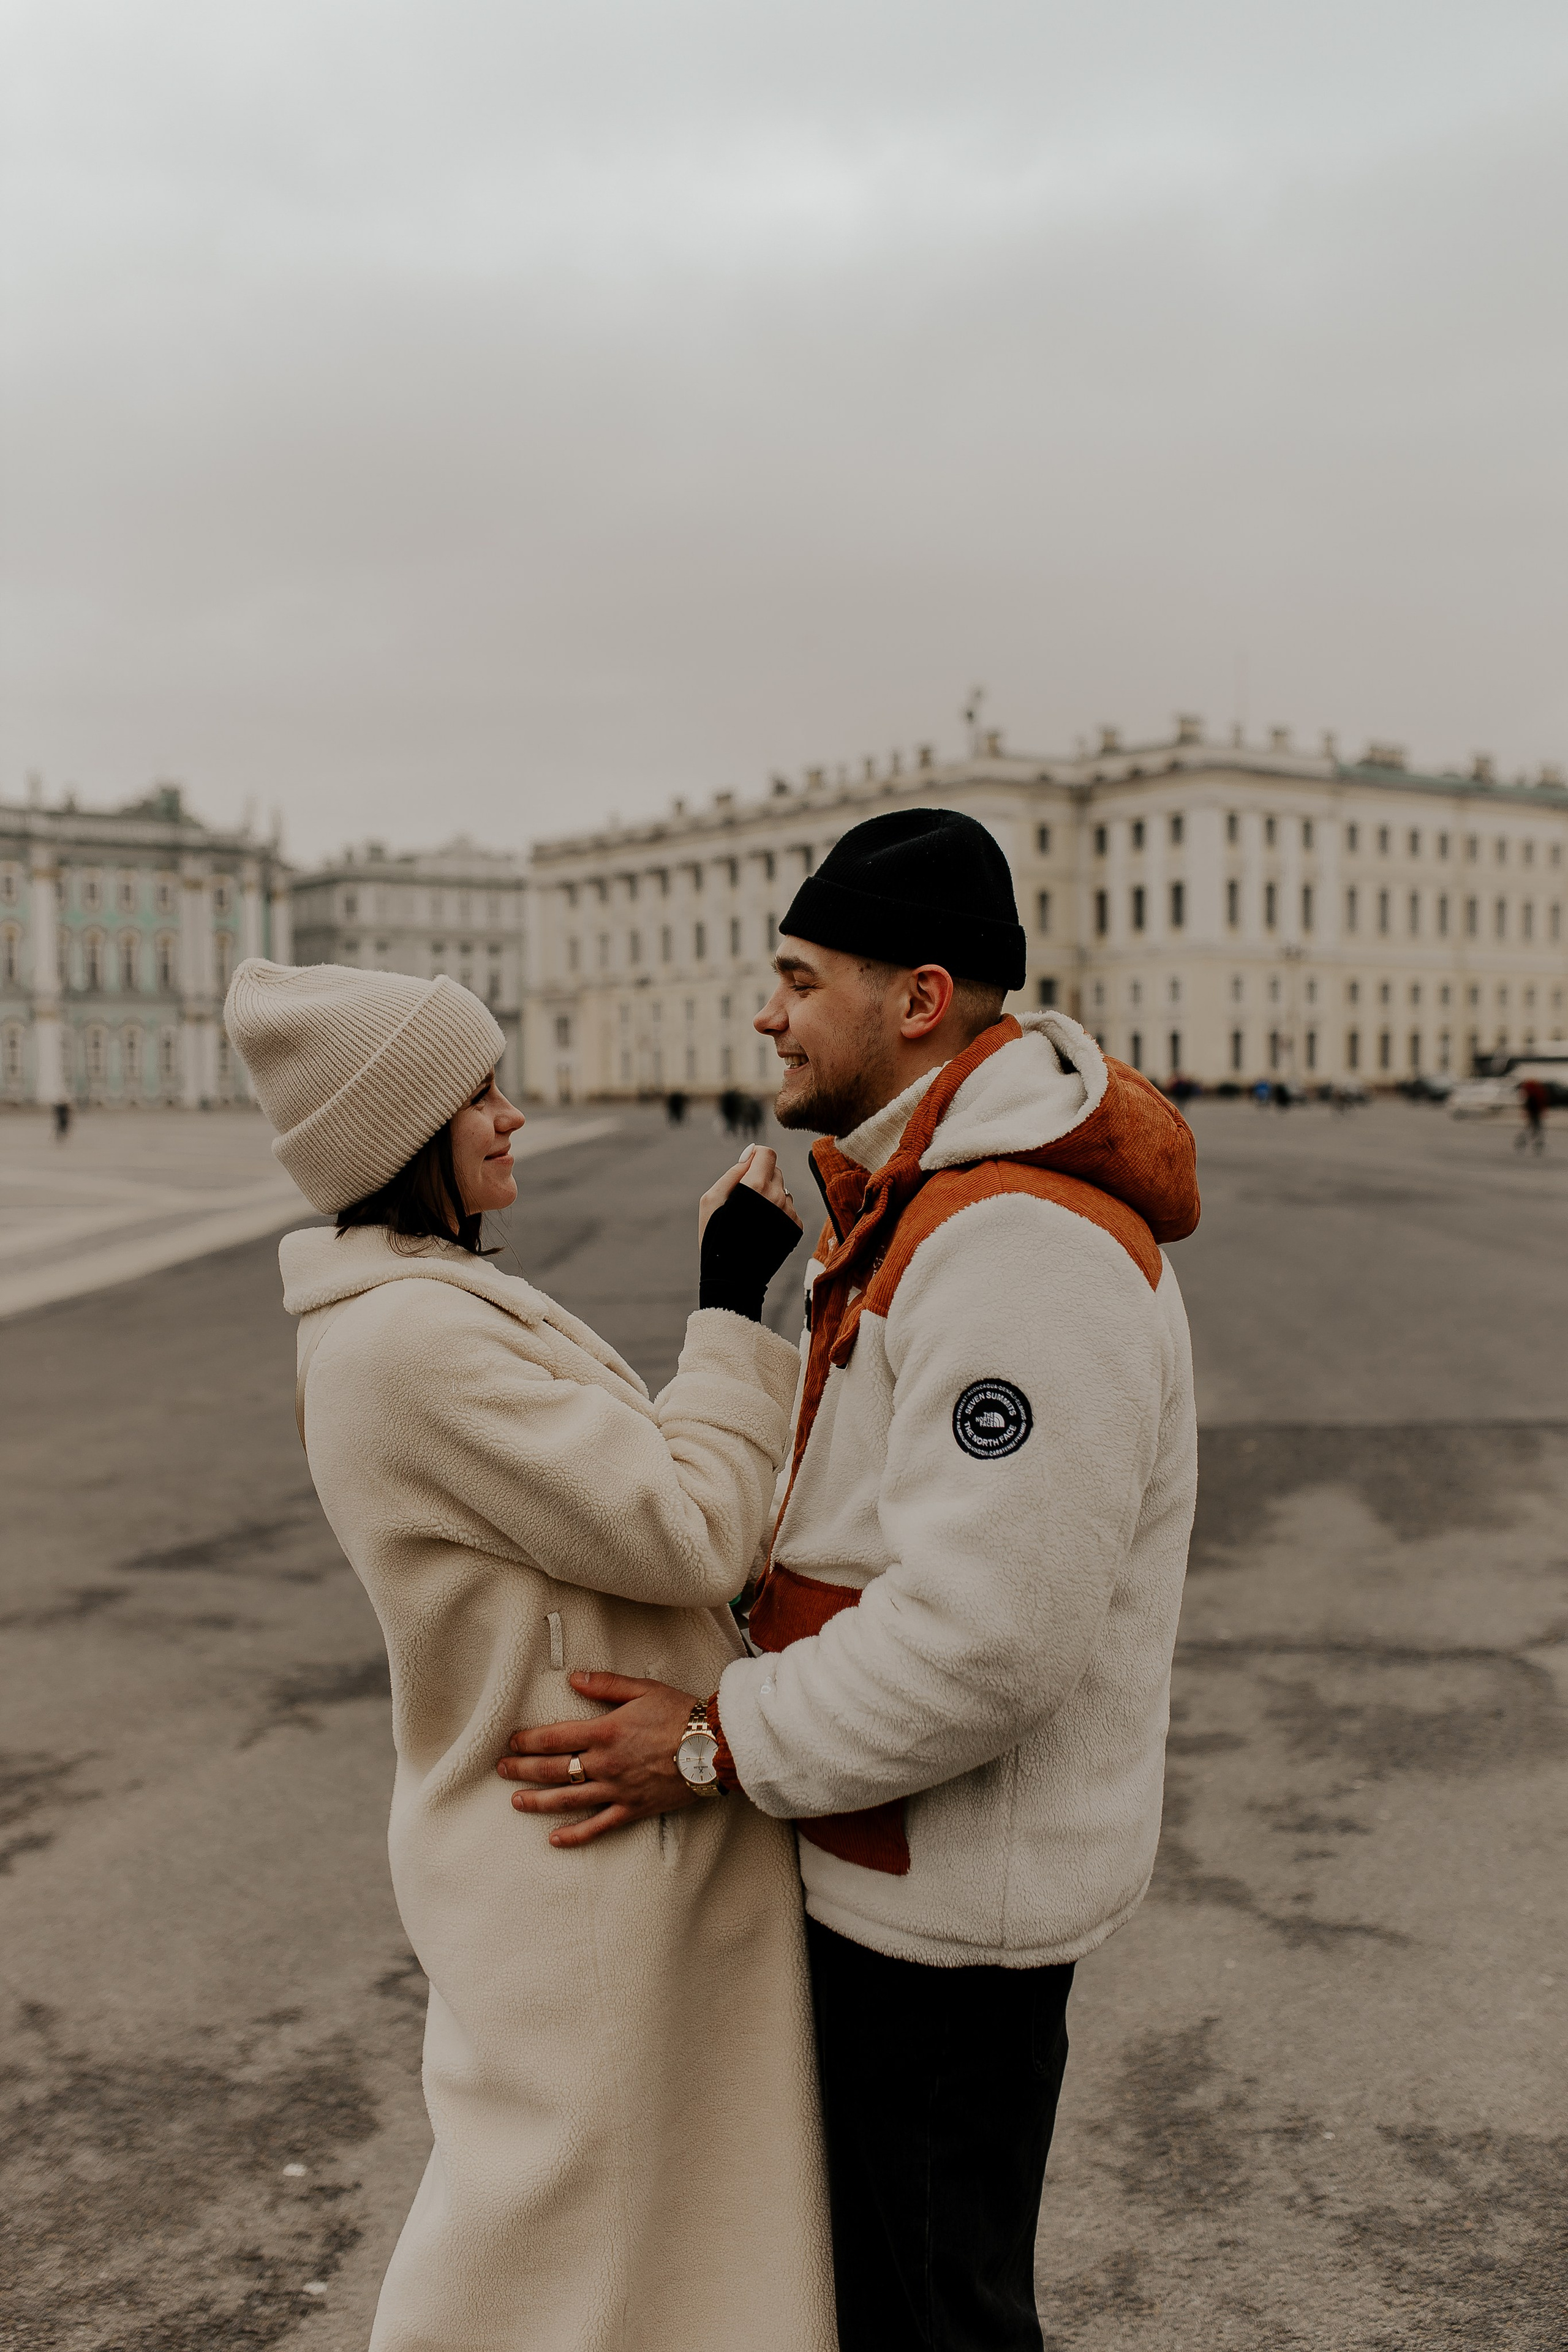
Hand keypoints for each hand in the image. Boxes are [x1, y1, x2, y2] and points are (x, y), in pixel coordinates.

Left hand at [496, 1673, 699, 1847]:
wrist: (715, 1747)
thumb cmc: (680, 1714)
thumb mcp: (642, 1689)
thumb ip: (605, 1685)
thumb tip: (572, 1678)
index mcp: (605, 1732)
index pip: (553, 1738)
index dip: (528, 1741)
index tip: (512, 1742)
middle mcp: (605, 1763)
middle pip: (553, 1770)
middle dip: (522, 1770)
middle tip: (501, 1769)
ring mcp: (617, 1790)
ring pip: (567, 1800)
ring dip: (537, 1802)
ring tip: (516, 1801)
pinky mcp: (632, 1809)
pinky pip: (598, 1827)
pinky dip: (575, 1836)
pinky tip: (554, 1840)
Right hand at [698, 1145, 799, 1244]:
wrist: (733, 1276)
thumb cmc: (716, 1235)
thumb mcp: (712, 1199)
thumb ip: (733, 1172)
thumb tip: (750, 1154)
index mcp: (756, 1186)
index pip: (767, 1153)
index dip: (756, 1157)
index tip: (747, 1167)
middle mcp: (778, 1196)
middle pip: (775, 1171)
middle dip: (761, 1178)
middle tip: (745, 1200)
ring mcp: (789, 1212)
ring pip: (783, 1191)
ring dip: (771, 1197)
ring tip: (754, 1218)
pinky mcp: (796, 1227)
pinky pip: (789, 1209)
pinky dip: (778, 1214)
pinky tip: (763, 1229)